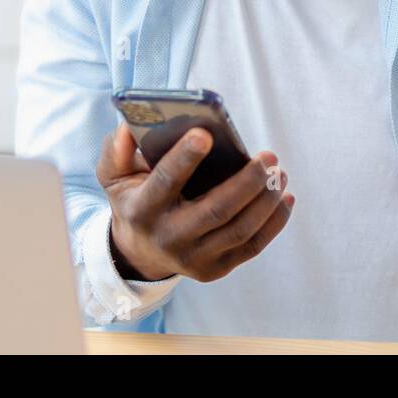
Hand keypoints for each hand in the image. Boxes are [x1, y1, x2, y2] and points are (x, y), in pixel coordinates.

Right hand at [96, 121, 293, 282]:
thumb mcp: (114, 175)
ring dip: (266, 201)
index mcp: (142, 209)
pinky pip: (252, 247)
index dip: (184, 158)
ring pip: (239, 231)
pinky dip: (274, 222)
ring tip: (279, 173)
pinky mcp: (215, 269)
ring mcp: (194, 259)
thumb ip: (116, 150)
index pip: (164, 183)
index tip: (206, 133)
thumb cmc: (134, 199)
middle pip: (215, 211)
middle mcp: (168, 238)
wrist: (138, 251)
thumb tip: (129, 128)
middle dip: (246, 183)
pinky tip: (284, 197)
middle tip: (269, 157)